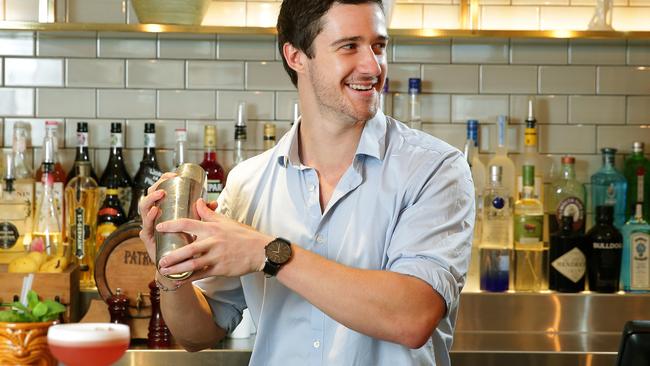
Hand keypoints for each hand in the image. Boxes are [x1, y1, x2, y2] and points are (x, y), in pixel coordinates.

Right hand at [138, 173, 219, 263]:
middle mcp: (155, 217)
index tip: (173, 175)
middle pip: (149, 197)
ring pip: (144, 209)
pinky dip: (149, 218)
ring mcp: (150, 227)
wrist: (179, 268)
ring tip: (160, 194)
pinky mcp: (149, 239)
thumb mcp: (196, 225)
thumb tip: (213, 203)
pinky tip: (155, 211)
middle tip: (165, 182)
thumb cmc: (186, 244)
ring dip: (151, 199)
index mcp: (164, 211)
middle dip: (155, 187)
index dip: (163, 181)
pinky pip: (146, 227)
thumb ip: (204, 215)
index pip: (160, 191)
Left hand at [155, 198, 271, 283]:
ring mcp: (216, 256)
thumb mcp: (226, 221)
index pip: (188, 224)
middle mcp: (213, 241)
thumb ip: (208, 213)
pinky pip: (202, 274)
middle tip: (159, 260)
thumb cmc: (243, 235)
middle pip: (188, 248)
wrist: (260, 250)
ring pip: (193, 263)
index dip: (171, 225)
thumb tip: (197, 201)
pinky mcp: (220, 268)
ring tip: (164, 272)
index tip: (159, 227)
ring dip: (177, 269)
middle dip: (171, 256)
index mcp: (212, 228)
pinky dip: (189, 278)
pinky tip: (179, 280)